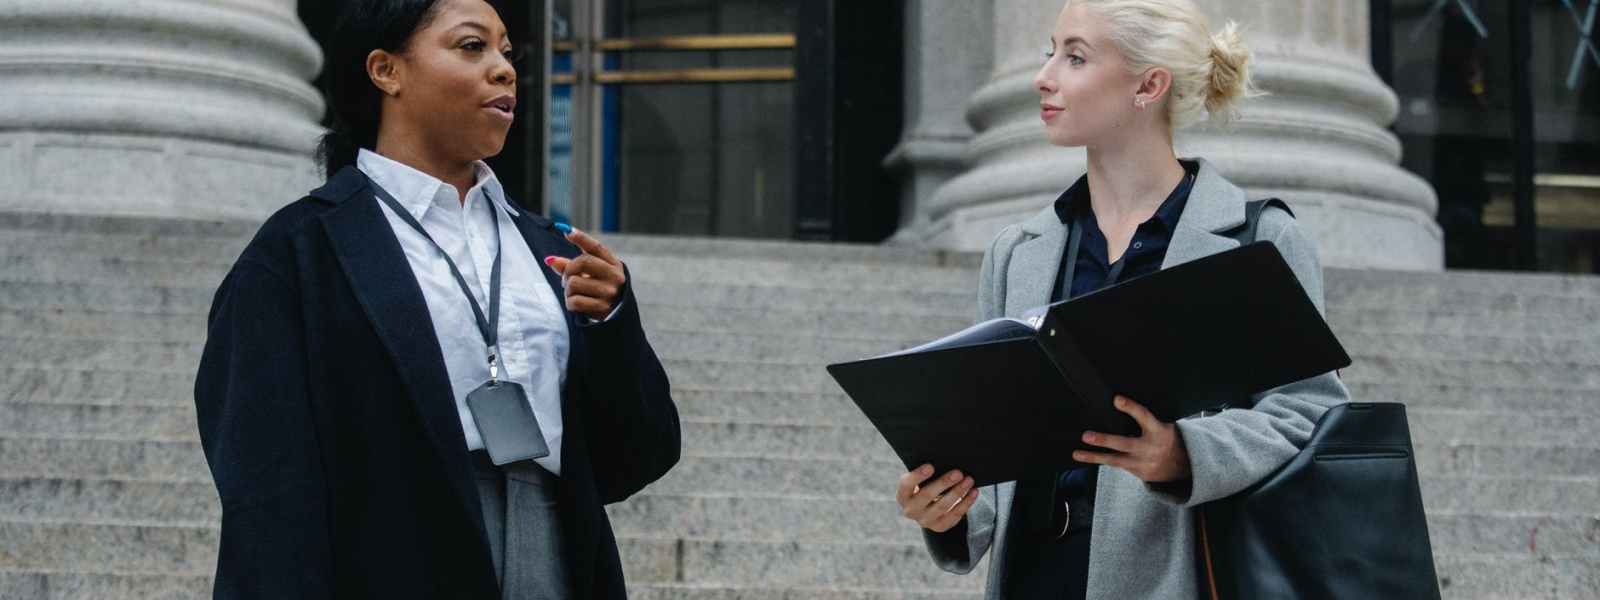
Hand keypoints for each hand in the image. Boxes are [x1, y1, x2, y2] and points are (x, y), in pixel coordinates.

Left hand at [543, 228, 626, 319]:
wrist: (616, 316)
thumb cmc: (599, 290)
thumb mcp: (591, 275)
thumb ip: (571, 266)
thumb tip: (550, 260)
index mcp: (613, 264)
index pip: (596, 247)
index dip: (581, 238)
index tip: (566, 230)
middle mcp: (614, 276)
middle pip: (582, 262)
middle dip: (568, 270)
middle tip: (567, 278)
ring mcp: (609, 292)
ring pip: (574, 283)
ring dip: (568, 290)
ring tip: (574, 294)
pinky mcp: (602, 307)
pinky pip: (574, 301)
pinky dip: (570, 303)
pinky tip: (576, 305)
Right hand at [896, 464, 977, 532]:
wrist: (926, 508)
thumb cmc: (924, 486)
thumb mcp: (919, 481)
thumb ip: (925, 473)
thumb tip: (944, 458)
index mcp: (902, 495)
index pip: (906, 485)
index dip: (917, 476)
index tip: (931, 466)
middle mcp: (910, 510)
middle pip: (927, 495)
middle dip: (944, 483)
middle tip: (958, 473)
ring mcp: (925, 521)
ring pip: (943, 506)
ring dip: (958, 492)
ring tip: (969, 480)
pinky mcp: (939, 527)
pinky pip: (955, 515)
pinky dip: (966, 503)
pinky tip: (974, 492)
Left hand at [1074, 395, 1190, 482]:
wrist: (1183, 466)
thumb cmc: (1166, 437)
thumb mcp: (1163, 424)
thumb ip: (1145, 419)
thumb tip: (1119, 402)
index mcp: (1158, 430)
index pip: (1144, 417)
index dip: (1131, 408)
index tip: (1116, 399)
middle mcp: (1150, 448)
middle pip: (1124, 444)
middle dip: (1105, 440)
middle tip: (1086, 436)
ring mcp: (1143, 463)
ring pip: (1115, 460)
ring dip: (1094, 457)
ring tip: (1077, 453)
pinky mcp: (1138, 473)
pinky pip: (1117, 465)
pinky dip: (1102, 461)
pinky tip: (1087, 458)